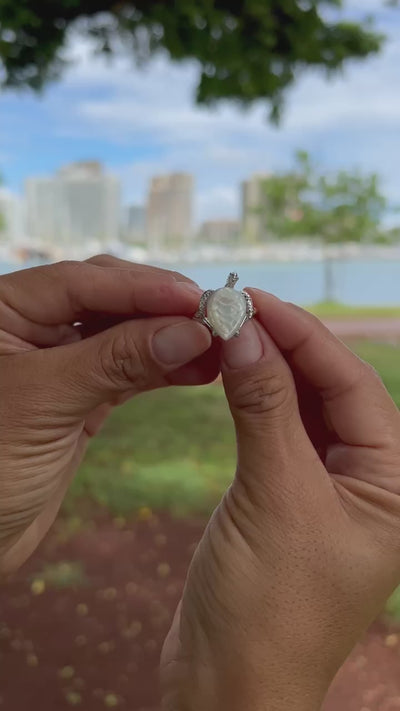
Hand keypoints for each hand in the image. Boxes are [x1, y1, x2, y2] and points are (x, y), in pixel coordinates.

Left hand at [0, 256, 217, 574]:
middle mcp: (31, 327)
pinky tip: (199, 370)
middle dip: (162, 309)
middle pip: (108, 300)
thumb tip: (189, 331)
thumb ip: (116, 361)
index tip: (194, 298)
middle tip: (216, 319)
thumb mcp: (46, 402)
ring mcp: (58, 364)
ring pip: (124, 336)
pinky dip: (163, 371)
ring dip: (170, 340)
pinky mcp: (80, 398)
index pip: (81, 282)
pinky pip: (128, 374)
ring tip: (219, 347)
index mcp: (4, 310)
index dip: (141, 287)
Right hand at [162, 291, 399, 710]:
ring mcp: (325, 488)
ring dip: (266, 368)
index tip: (258, 301)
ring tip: (228, 330)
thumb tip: (246, 334)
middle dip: (286, 346)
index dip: (306, 337)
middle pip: (331, 390)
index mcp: (394, 484)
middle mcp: (369, 481)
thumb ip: (265, 410)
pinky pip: (275, 430)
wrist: (228, 684)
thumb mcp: (275, 498)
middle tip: (236, 308)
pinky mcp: (285, 495)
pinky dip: (252, 399)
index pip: (355, 386)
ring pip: (301, 407)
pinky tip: (231, 373)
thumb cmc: (270, 609)